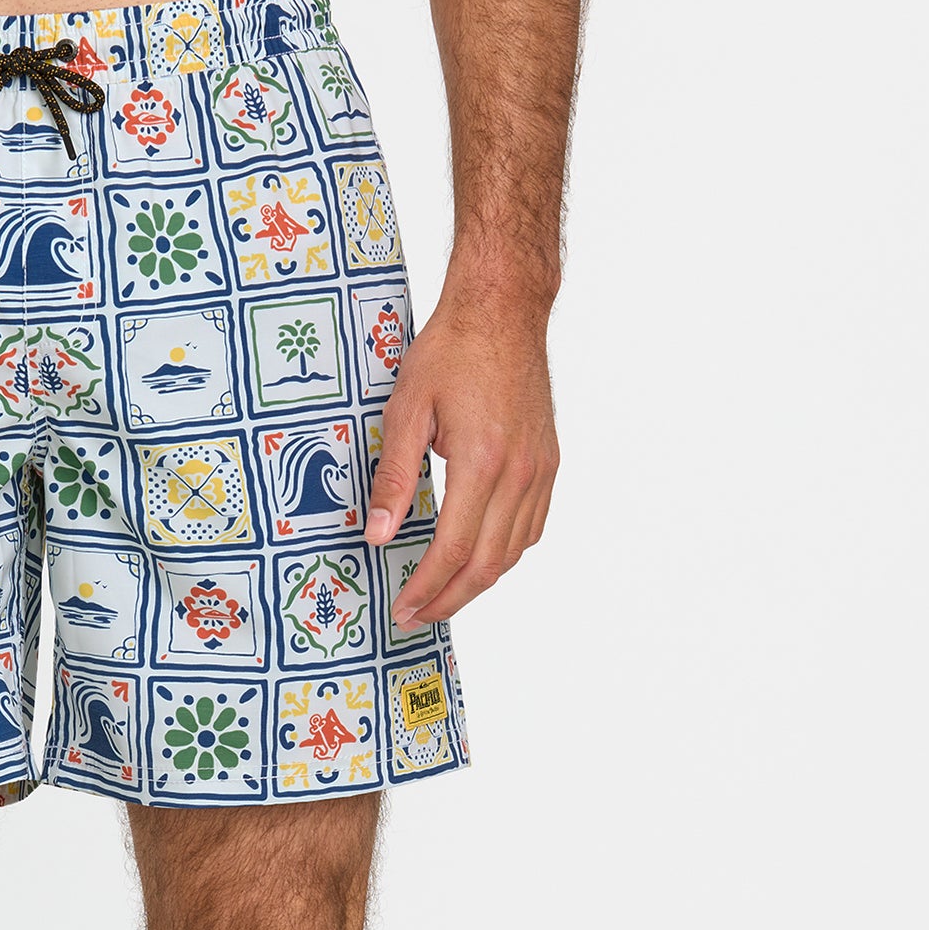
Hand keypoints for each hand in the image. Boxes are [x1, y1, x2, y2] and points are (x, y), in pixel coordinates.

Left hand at [363, 290, 558, 628]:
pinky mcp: (549, 463)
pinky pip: (531, 528)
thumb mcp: (405, 410)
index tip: (401, 608)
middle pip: (486, 565)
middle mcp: (520, 473)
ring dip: (476, 584)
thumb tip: (379, 536)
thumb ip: (393, 478)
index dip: (425, 589)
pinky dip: (503, 555)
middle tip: (416, 617)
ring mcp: (540, 470)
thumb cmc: (451, 352)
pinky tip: (477, 559)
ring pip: (513, 553)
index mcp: (482, 462)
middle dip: (448, 600)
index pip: (452, 550)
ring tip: (441, 596)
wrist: (503, 312)